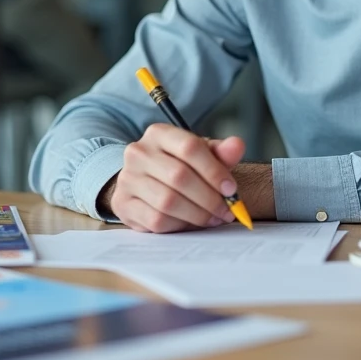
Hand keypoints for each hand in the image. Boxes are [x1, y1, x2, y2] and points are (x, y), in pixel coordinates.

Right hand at [103, 124, 245, 232]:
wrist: (145, 182)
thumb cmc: (179, 166)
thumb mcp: (201, 155)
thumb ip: (220, 152)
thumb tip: (237, 145)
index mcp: (159, 133)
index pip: (190, 147)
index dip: (214, 171)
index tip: (231, 190)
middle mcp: (138, 152)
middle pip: (179, 176)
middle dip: (209, 198)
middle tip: (227, 211)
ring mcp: (127, 178)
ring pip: (168, 201)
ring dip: (197, 215)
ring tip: (213, 219)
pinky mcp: (123, 204)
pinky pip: (156, 219)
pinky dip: (179, 225)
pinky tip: (190, 224)